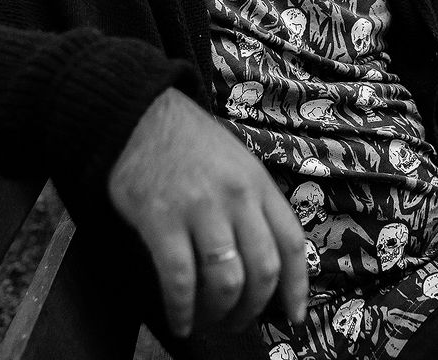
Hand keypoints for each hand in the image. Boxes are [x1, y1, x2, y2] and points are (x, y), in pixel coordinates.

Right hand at [107, 87, 306, 338]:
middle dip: (254, 308)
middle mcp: (236, 196)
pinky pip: (180, 280)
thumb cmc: (188, 141)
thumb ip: (253, 203)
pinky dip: (182, 310)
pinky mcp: (161, 219)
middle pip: (263, 269)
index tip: (294, 315)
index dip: (297, 287)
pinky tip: (180, 319)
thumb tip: (265, 258)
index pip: (291, 243)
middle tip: (240, 323)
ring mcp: (199, 208)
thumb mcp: (236, 161)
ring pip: (226, 281)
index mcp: (258, 182)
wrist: (140, 114)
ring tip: (210, 321)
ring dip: (220, 313)